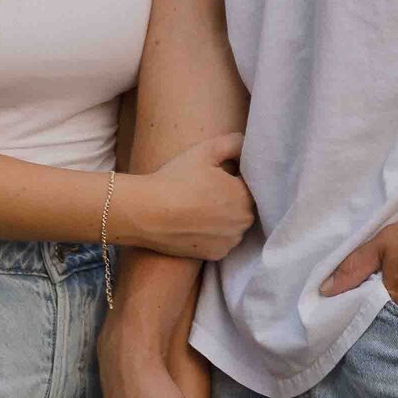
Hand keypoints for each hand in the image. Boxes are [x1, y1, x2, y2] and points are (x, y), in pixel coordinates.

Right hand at [126, 132, 254, 259]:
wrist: (147, 213)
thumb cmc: (176, 179)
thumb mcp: (205, 150)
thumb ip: (234, 143)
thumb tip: (247, 143)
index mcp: (245, 195)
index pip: (250, 183)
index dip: (234, 176)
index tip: (217, 174)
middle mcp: (244, 221)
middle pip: (244, 205)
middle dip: (231, 197)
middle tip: (207, 189)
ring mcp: (230, 241)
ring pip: (234, 224)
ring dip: (225, 216)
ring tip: (200, 206)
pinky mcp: (216, 254)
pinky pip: (222, 240)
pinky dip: (214, 233)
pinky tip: (196, 223)